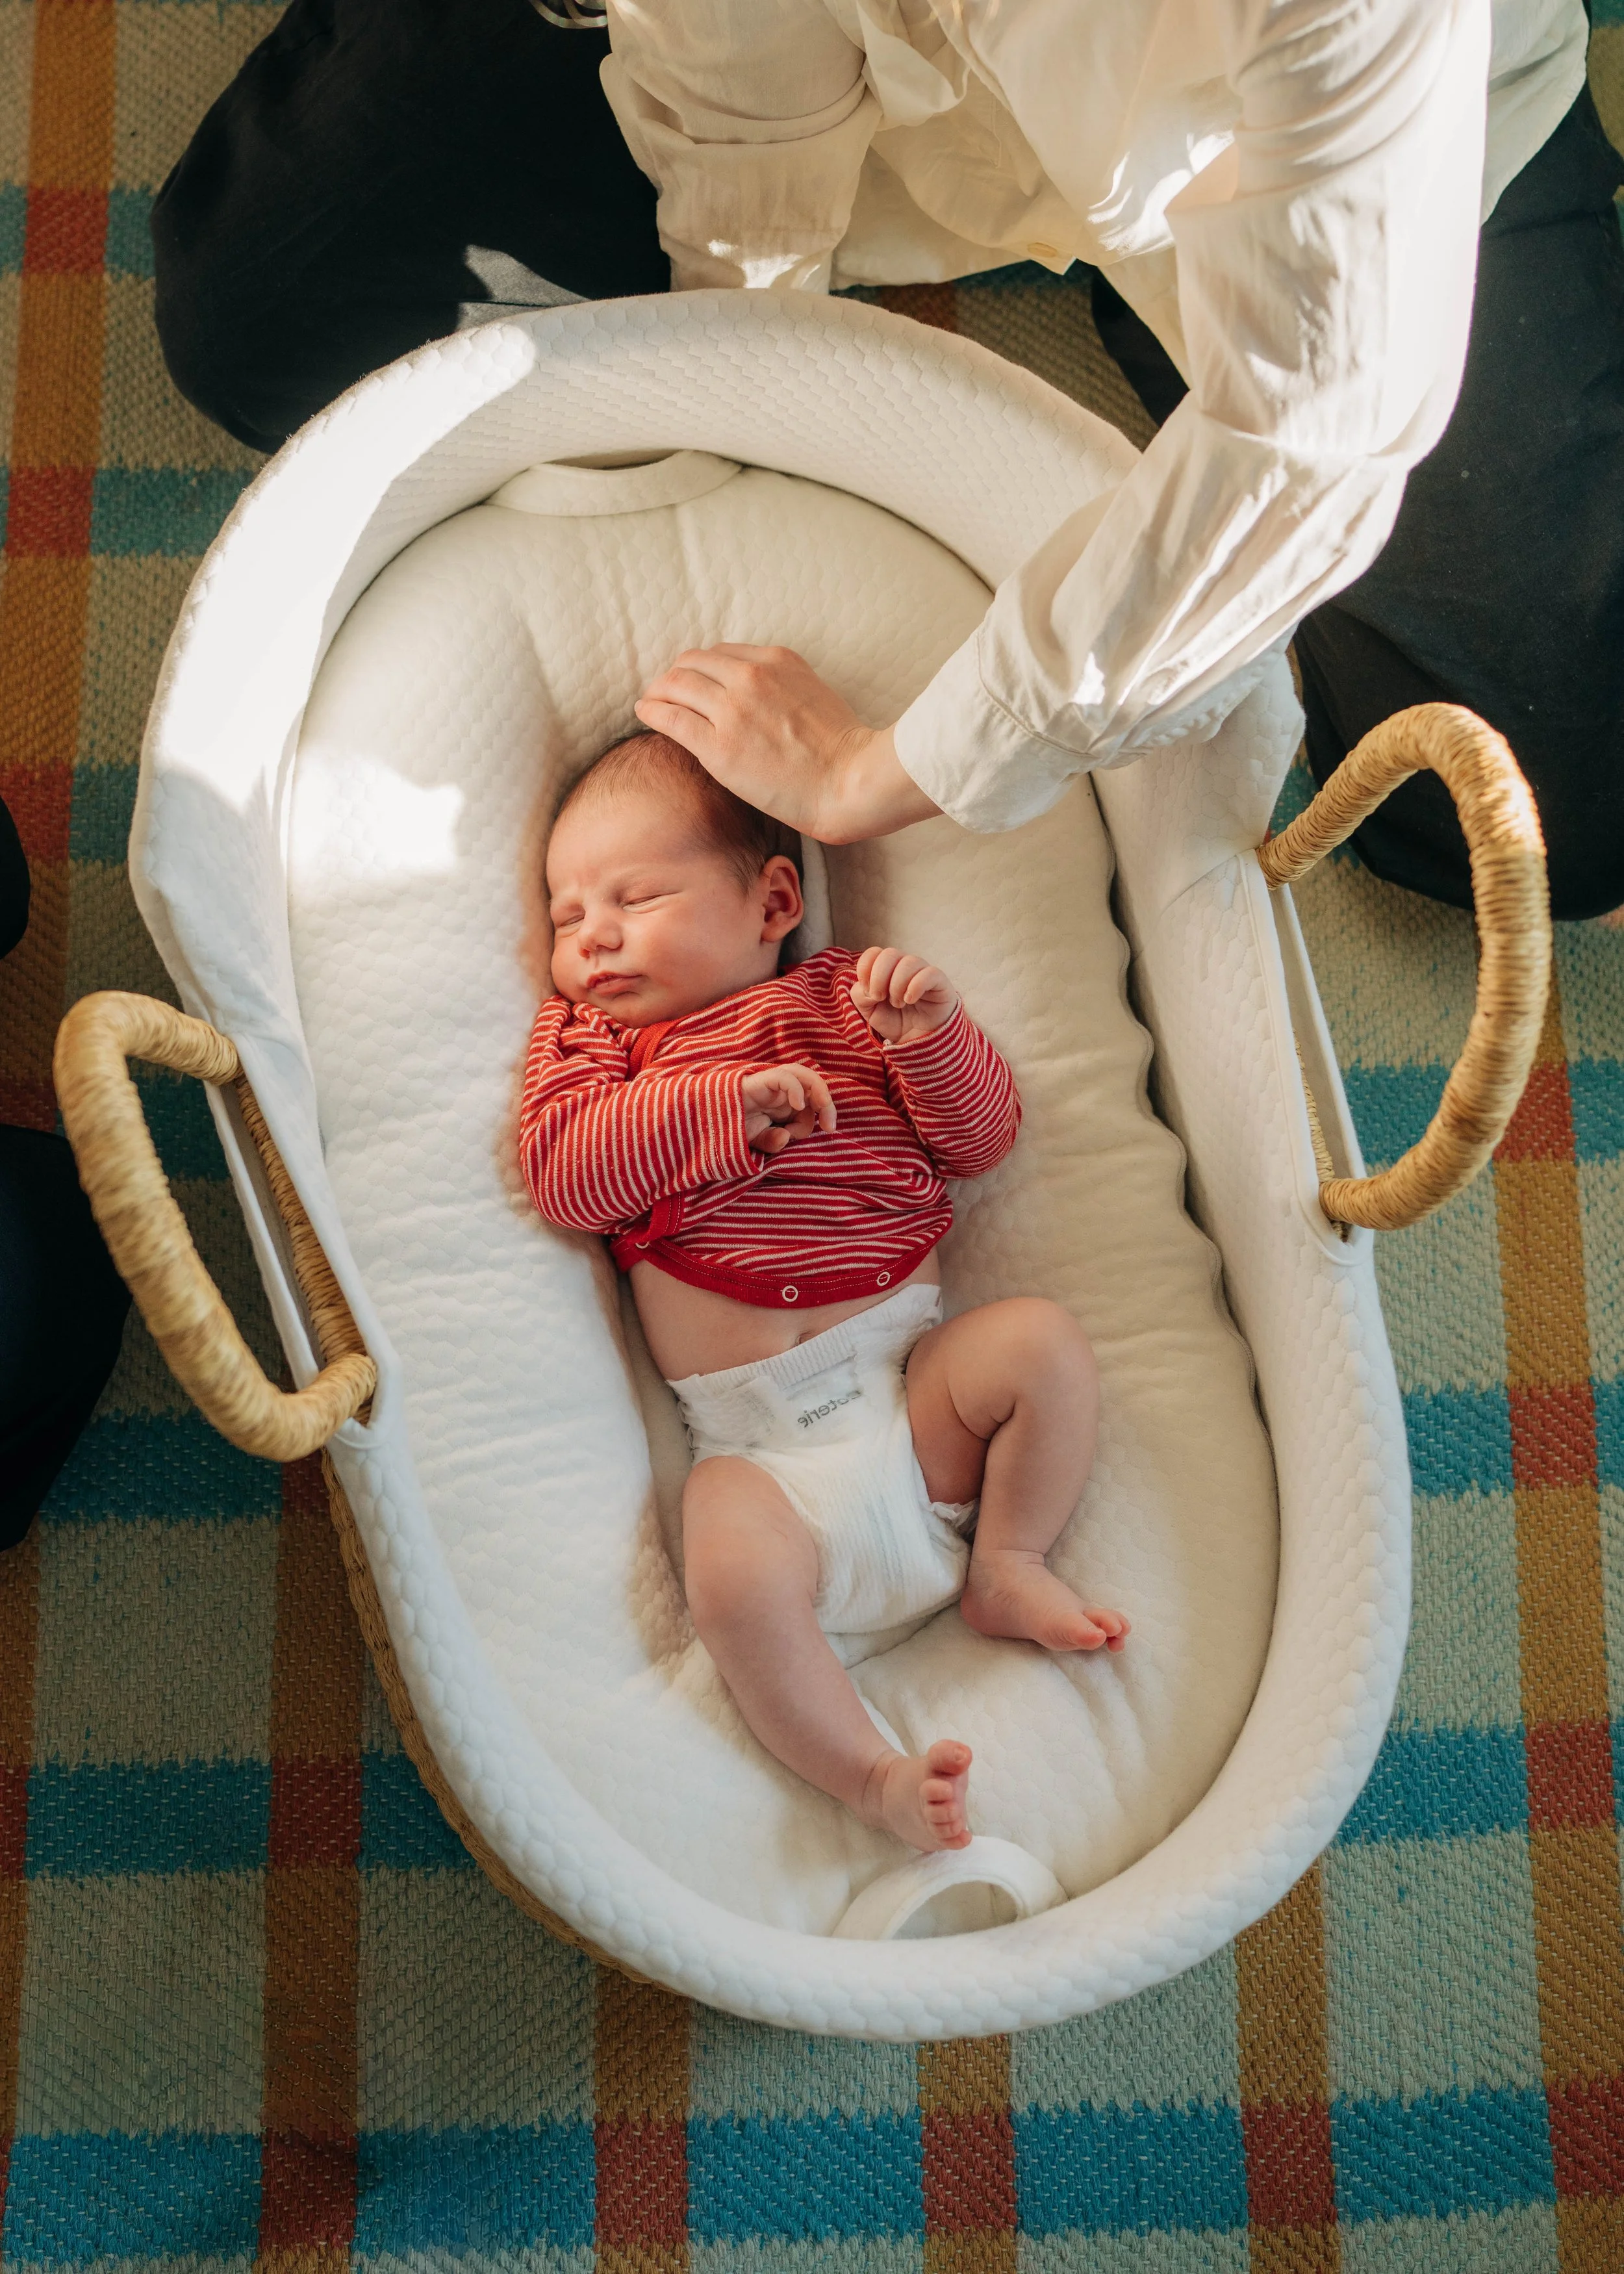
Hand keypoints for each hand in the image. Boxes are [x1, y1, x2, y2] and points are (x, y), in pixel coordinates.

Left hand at [634, 645, 939, 843]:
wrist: (852, 780)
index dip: (699, 668)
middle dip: (673, 676)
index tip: (692, 683)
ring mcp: (732, 710)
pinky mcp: (719, 746)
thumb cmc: (841, 749)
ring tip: (651, 703)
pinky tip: (646, 714)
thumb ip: (780, 686)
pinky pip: (671, 718)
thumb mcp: (812, 692)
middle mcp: (750, 676)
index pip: (720, 654)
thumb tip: (755, 697)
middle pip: (691, 663)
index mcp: (776, 660)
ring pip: (675, 685)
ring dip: (658, 692)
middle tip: (664, 693)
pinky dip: (652, 711)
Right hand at [740, 1062, 836, 1154]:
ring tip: (824, 1106)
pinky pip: (783, 1076)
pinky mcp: (760, 1080)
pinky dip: (795, 1088)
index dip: (820, 1117)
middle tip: (830, 1126)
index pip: (812, 1105)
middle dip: (827, 1104)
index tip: (824, 1131)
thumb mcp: (758, 1142)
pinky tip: (797, 1105)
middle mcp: (782, 1092)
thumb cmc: (734, 1128)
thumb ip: (773, 1142)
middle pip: (813, 1086)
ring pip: (802, 1074)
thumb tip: (784, 1136)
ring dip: (818, 1089)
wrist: (708, 1121)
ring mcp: (771, 1084)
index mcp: (785, 1105)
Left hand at [850, 947, 958, 1044]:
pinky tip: (910, 1000)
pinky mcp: (939, 982)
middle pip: (889, 954)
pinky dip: (915, 987)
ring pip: (909, 962)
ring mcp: (923, 972)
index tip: (868, 991)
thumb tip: (867, 986)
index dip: (865, 969)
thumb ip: (861, 995)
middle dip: (879, 978)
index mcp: (886, 968)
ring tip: (898, 1004)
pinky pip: (929, 973)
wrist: (918, 1040)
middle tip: (880, 998)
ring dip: (897, 986)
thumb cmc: (895, 1020)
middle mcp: (905, 966)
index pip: (874, 952)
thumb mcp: (869, 1011)